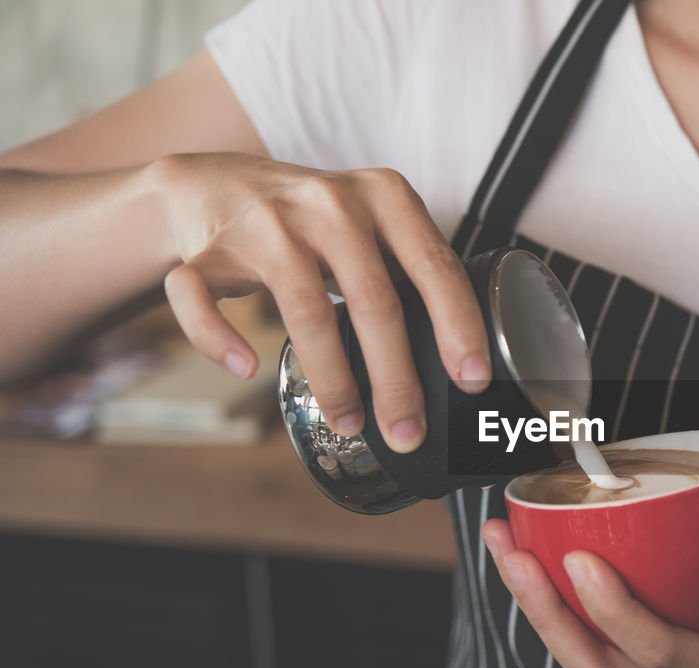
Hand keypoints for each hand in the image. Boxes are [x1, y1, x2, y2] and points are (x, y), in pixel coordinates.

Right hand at [154, 152, 489, 451]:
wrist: (217, 184)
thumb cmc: (317, 223)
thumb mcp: (375, 226)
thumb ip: (413, 271)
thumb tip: (464, 363)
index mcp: (385, 196)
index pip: (435, 265)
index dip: (458, 326)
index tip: (471, 380)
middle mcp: (329, 203)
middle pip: (374, 300)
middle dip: (396, 378)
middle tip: (408, 429)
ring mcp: (267, 223)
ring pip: (304, 310)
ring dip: (332, 378)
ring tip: (350, 423)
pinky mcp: (210, 248)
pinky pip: (204, 298)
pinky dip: (221, 338)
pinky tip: (248, 368)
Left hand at [481, 495, 698, 667]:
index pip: (660, 653)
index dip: (615, 614)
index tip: (581, 559)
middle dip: (548, 616)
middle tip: (515, 555)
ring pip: (584, 657)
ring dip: (536, 607)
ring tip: (504, 545)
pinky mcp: (642, 650)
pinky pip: (587, 635)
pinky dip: (552, 598)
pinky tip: (526, 550)